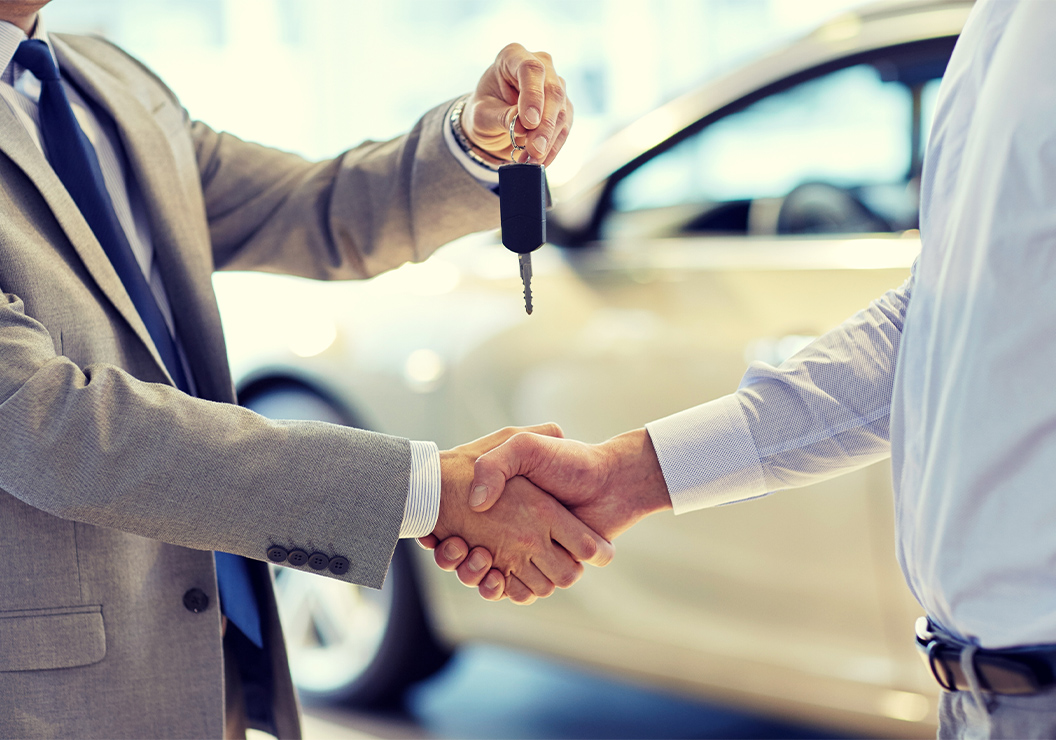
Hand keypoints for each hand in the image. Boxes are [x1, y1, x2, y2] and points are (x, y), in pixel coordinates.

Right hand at [418, 423, 561, 598]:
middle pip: (466, 556)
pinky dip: (499, 588)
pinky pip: (514, 590)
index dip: (443, 534)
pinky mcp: (545, 571)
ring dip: (472, 573)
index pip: (456, 526)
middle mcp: (513, 531)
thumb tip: (475, 504)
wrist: (612, 481)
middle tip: (454, 546)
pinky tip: (494, 576)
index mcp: (504, 505)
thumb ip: (495, 465)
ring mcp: (529, 553)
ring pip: (486, 577)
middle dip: (455, 558)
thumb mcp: (524, 447)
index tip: (435, 531)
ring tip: (472, 554)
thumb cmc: (570, 462)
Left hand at [462, 43, 572, 165]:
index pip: (531, 69)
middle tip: (534, 150)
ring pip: (562, 112)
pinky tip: (541, 160)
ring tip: (531, 160)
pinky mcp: (563, 106)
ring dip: (549, 140)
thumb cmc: (483, 111)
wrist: (492, 121)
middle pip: (552, 92)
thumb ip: (501, 116)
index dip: (533, 95)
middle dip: (544, 126)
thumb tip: (522, 125)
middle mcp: (540, 65)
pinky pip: (564, 127)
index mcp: (513, 56)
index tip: (529, 122)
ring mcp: (555, 85)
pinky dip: (553, 147)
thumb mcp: (482, 115)